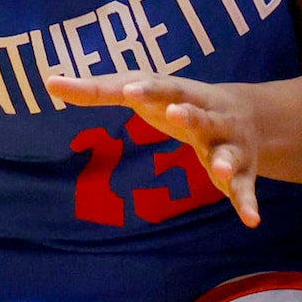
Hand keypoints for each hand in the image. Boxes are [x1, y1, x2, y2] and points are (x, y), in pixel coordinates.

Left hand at [46, 71, 264, 226]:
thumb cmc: (179, 101)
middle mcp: (211, 115)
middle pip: (202, 114)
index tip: (127, 89)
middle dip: (191, 114)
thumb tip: (50, 82)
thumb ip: (99, 90)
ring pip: (228, 151)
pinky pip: (245, 187)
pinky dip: (248, 201)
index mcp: (183, 94)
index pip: (164, 87)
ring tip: (217, 170)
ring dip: (223, 160)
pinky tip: (251, 220)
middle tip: (176, 114)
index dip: (147, 88)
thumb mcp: (144, 93)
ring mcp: (229, 143)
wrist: (250, 114)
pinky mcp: (242, 171)